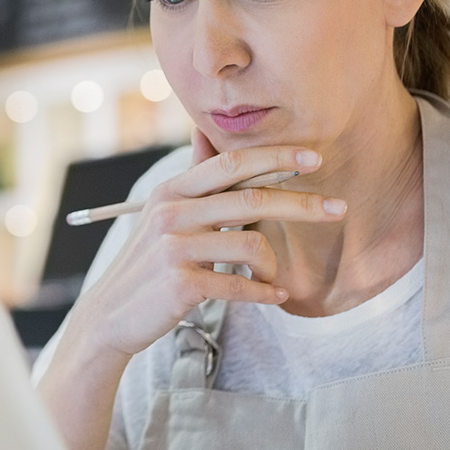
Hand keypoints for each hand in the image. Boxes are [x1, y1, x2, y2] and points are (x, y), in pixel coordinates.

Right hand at [74, 128, 345, 357]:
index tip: (314, 158)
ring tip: (275, 278)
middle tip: (338, 208)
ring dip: (273, 265)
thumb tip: (203, 132)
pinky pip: (239, 284)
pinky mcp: (181, 284)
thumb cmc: (146, 267)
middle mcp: (172, 213)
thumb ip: (191, 181)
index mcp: (173, 192)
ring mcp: (175, 248)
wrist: (110, 316)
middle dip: (301, 203)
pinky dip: (263, 293)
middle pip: (251, 199)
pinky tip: (276, 296)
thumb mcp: (162, 216)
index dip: (276, 158)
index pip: (231, 164)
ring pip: (250, 244)